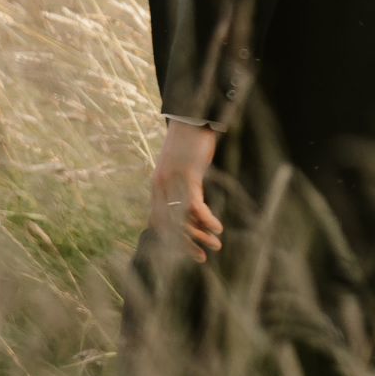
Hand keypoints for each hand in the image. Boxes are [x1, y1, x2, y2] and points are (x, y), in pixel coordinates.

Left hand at [149, 119, 222, 261]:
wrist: (190, 119)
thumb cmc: (188, 144)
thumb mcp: (180, 169)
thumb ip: (179, 187)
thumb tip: (189, 208)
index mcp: (156, 187)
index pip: (158, 222)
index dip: (171, 240)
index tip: (186, 251)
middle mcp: (160, 187)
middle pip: (169, 225)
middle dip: (185, 244)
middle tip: (201, 257)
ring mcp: (172, 182)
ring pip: (182, 219)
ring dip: (200, 235)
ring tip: (216, 245)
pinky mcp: (187, 176)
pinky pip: (195, 206)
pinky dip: (207, 220)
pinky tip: (217, 227)